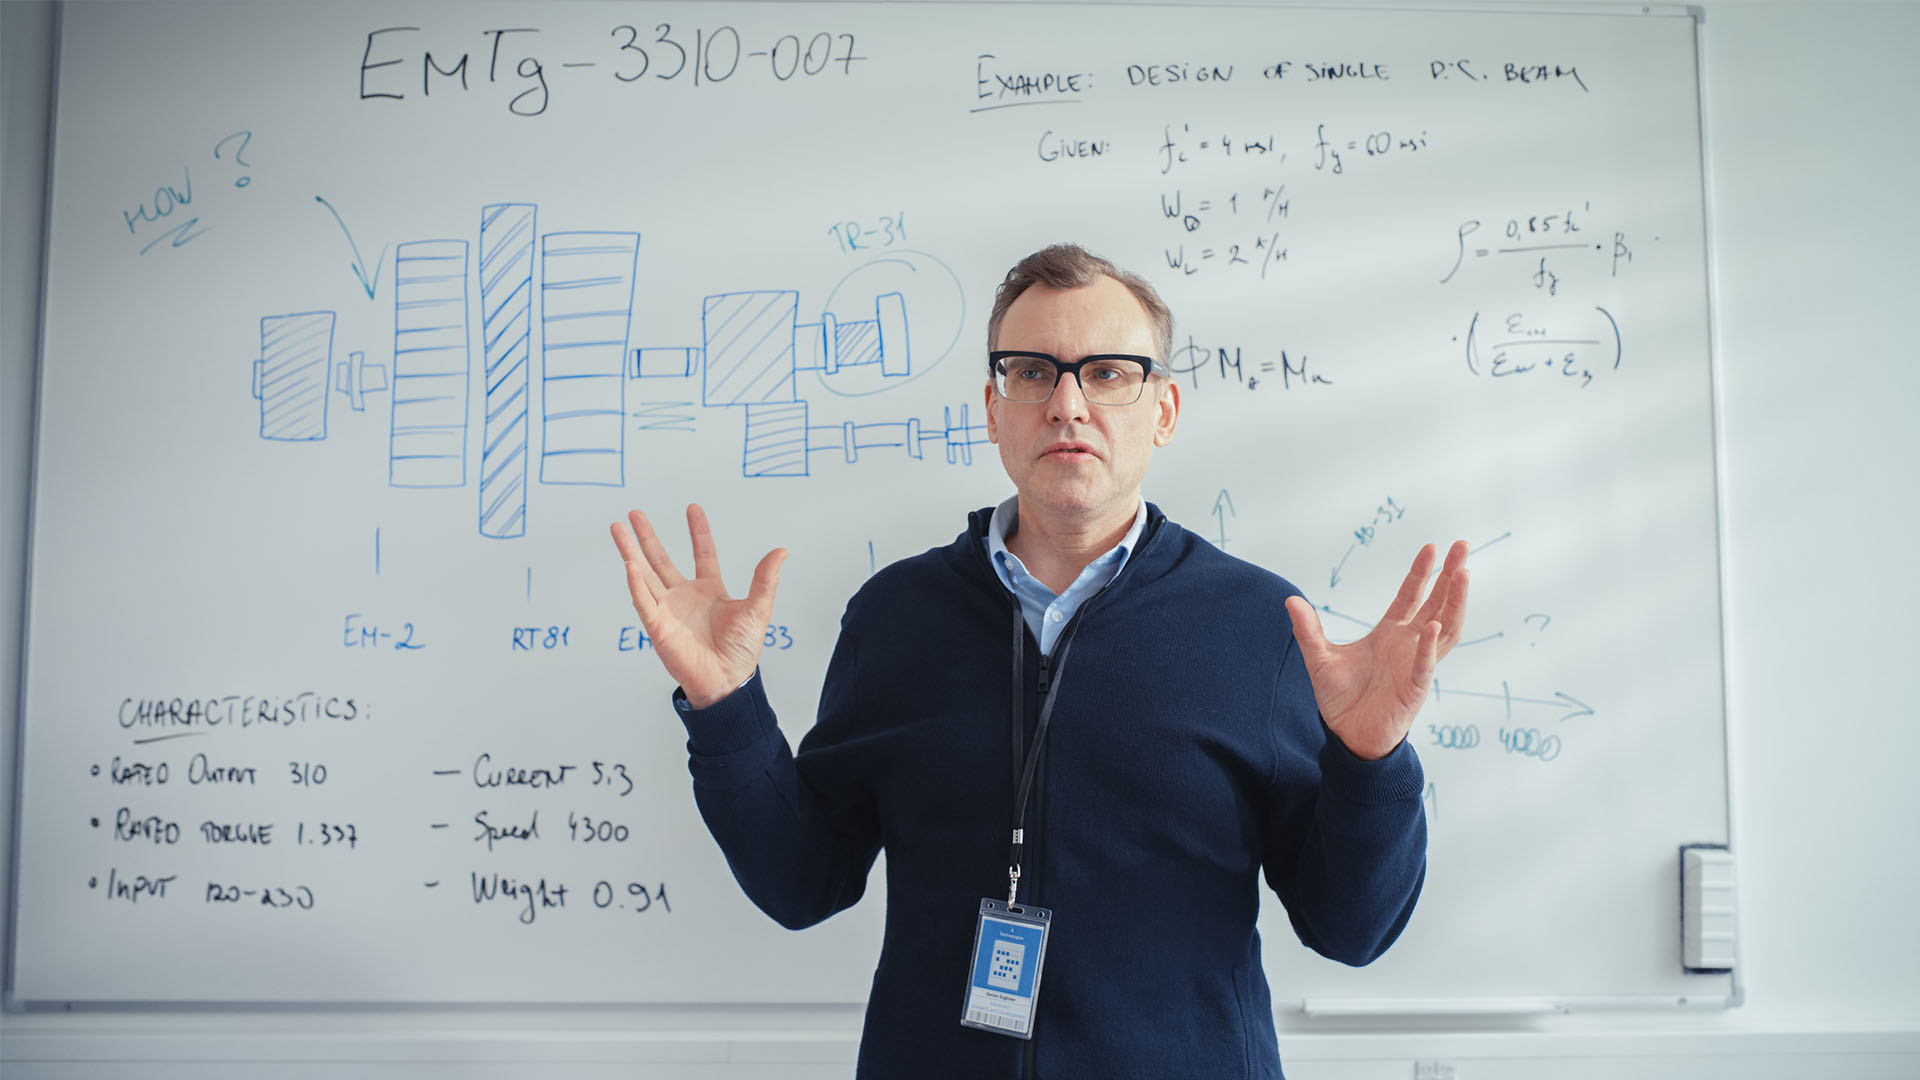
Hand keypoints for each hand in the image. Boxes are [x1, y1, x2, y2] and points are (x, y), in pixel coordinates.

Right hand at [610, 504, 787, 708]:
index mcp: (710, 590)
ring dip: (631, 551)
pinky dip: (636, 583)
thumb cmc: (741, 651)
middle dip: (647, 536)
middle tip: (635, 513)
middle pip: (661, 559)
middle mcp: (685, 596)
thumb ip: (766, 579)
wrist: (728, 680)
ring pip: (644, 574)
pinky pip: (644, 601)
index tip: (692, 508)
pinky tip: (629, 564)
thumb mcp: (758, 609)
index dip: (698, 532)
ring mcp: (668, 610)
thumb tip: (782, 551)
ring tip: (617, 528)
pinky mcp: (658, 626)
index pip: (702, 553)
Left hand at [1284, 541, 1469, 760]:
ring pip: (1445, 629)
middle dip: (1450, 576)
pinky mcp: (1415, 689)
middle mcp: (1409, 645)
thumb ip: (1308, 630)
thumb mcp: (1319, 658)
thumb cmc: (1341, 698)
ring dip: (1454, 603)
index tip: (1432, 547)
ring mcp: (1416, 665)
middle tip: (1463, 546)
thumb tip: (1290, 600)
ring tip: (1462, 575)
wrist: (1347, 736)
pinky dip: (1428, 647)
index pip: (1411, 596)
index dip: (1422, 573)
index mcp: (1390, 634)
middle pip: (1437, 605)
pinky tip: (1433, 627)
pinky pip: (1425, 665)